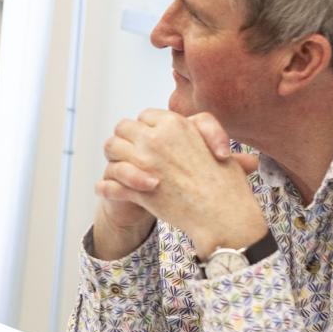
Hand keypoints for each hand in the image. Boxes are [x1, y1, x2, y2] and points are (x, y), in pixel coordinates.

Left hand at [95, 109, 260, 258]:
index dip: (144, 128)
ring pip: (111, 149)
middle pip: (122, 128)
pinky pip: (109, 184)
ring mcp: (143, 163)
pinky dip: (106, 188)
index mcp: (175, 124)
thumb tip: (192, 127)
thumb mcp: (217, 145)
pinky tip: (106, 189)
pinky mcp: (136, 189)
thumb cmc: (226, 183)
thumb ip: (203, 132)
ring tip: (120, 171)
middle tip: (130, 154)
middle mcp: (155, 138)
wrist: (223, 215)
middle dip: (125, 140)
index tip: (147, 140)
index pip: (145, 116)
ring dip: (114, 159)